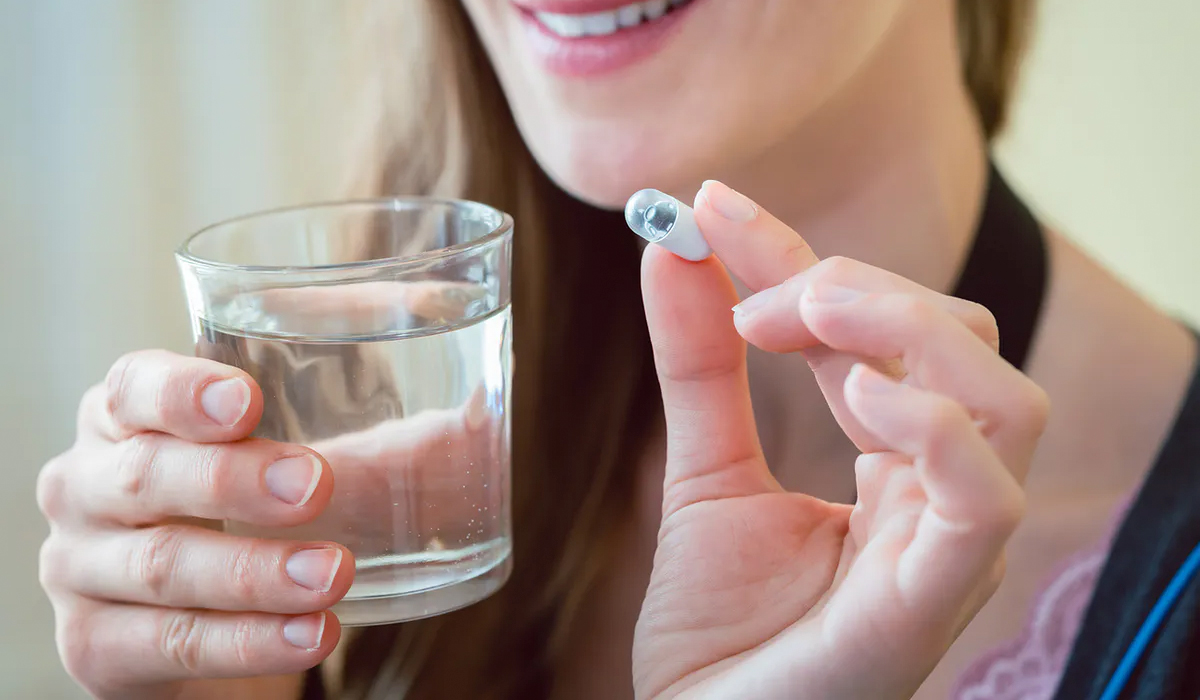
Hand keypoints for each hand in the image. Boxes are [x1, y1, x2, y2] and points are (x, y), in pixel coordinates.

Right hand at [37, 350, 349, 698]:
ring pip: (163, 567)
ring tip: (335, 572)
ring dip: (254, 572)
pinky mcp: (97, 646)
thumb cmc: (257, 515)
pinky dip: (247, 641)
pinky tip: (311, 633)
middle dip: (234, 480)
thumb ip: (383, 424)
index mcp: (127, 415)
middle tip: (317, 484)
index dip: (183, 392)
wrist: (206, 620)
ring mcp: (80, 568)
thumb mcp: (303, 456)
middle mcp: (85, 483)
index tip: (249, 399)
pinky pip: (171, 644)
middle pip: (145, 475)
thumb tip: (487, 403)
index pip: (135, 387)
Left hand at [632, 182, 1047, 698]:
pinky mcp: (937, 592)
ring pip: (999, 398)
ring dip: (902, 328)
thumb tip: (672, 249)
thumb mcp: (704, 470)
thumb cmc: (721, 630)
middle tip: (754, 295)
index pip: (881, 329)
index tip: (713, 206)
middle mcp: (939, 493)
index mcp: (898, 463)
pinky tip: (851, 392)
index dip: (801, 254)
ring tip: (803, 317)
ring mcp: (948, 543)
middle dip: (857, 287)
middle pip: (961, 342)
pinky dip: (930, 422)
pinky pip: (984, 493)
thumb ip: (700, 364)